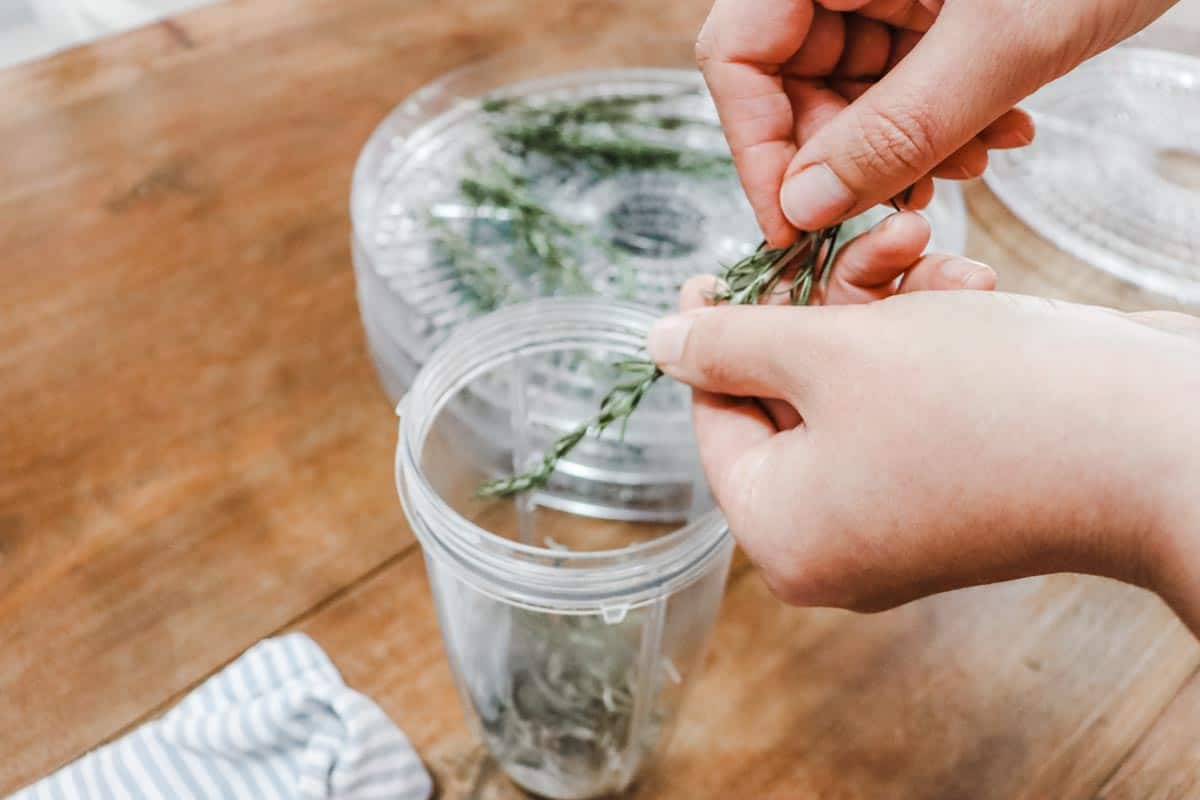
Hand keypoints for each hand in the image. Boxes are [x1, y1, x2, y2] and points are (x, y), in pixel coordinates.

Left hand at [647, 288, 1199, 630]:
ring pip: (856, 386)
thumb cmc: (982, 401)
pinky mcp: (959, 489)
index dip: (712, 332)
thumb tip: (657, 343)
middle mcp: (836, 542)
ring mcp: (901, 521)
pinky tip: (969, 287)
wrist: (1156, 442)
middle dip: (826, 303)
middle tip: (861, 237)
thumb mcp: (830, 352)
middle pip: (789, 398)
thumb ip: (732, 344)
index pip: (714, 418)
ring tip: (928, 249)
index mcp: (783, 532)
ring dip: (885, 306)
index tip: (716, 268)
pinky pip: (911, 403)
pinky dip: (929, 339)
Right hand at [696, 0, 1177, 244]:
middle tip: (903, 203)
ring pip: (850, 93)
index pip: (738, 52)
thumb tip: (807, 208)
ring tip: (975, 160)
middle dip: (846, 157)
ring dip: (904, 150)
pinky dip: (941, 124)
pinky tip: (996, 133)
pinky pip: (903, 83)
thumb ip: (896, 129)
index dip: (757, 146)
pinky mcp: (930, 7)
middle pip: (790, 81)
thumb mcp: (1001, 40)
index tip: (793, 225)